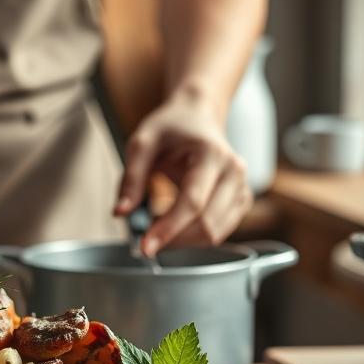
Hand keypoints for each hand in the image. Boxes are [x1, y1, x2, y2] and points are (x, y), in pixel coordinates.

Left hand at [113, 95, 251, 255]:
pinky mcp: (241, 200)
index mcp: (211, 154)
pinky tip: (176, 224)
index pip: (193, 203)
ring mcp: (242, 187)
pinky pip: (221, 231)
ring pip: (215, 234)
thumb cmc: (170, 128)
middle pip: (207, 224)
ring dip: (184, 241)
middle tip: (144, 238)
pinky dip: (195, 237)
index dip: (168, 229)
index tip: (145, 247)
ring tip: (158, 226)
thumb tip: (121, 213)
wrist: (197, 116)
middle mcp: (234, 172)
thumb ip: (131, 179)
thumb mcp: (141, 144)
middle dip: (174, 239)